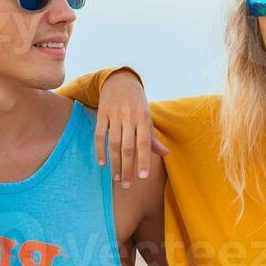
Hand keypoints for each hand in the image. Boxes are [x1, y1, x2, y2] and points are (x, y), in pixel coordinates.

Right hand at [97, 69, 167, 187]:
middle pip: (128, 147)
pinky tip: (102, 163)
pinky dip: (100, 150)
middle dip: (127, 168)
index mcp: (144, 117)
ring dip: (114, 163)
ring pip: (114, 143)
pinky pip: (99, 135)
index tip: (143, 177)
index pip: (144, 143)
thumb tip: (165, 154)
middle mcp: (129, 116)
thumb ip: (152, 137)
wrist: (119, 80)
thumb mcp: (147, 116)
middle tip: (126, 185)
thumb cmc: (137, 103)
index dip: (144, 160)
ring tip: (116, 179)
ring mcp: (114, 115)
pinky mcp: (102, 114)